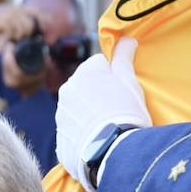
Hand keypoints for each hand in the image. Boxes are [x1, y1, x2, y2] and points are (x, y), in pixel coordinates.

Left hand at [56, 36, 151, 191]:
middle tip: (116, 111)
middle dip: (98, 95)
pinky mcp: (60, 141)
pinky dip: (82, 137)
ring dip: (89, 116)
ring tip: (107, 129)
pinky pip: (73, 134)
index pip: (99, 65)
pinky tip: (98, 143)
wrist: (113, 152)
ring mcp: (61, 117)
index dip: (113, 77)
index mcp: (83, 72)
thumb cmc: (126, 113)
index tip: (122, 91)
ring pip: (77, 111)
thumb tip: (126, 39)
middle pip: (85, 88)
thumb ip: (124, 57)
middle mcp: (66, 91)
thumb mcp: (130, 81)